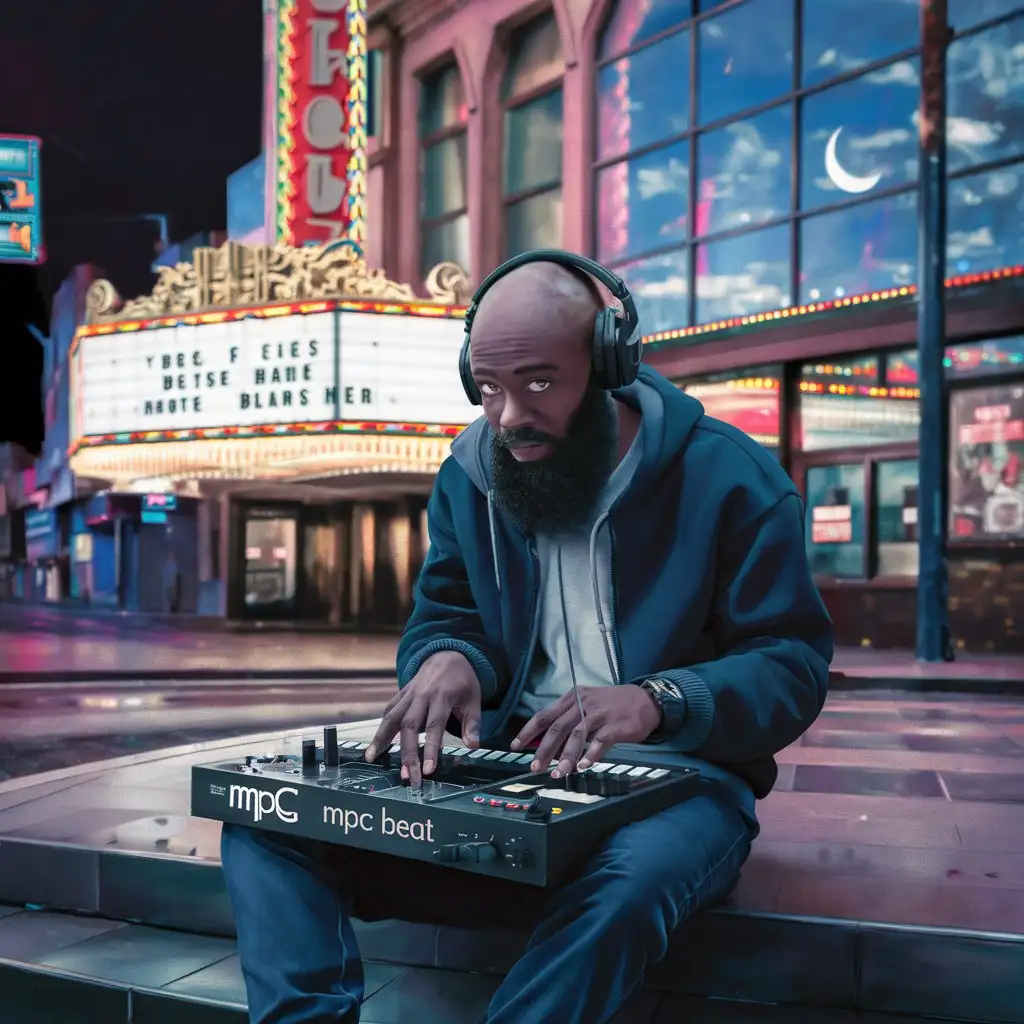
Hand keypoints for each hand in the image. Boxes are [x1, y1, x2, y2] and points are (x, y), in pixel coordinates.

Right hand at [365, 650, 481, 787]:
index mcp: (441, 696)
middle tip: (407, 777)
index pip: (434, 726)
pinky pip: (390, 709)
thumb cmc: (463, 680)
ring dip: (381, 738)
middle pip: (410, 726)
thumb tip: (473, 746)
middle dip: (407, 754)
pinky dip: (382, 726)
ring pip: (392, 717)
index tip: (427, 770)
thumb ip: (472, 723)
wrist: (448, 654)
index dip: (430, 749)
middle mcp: (421, 695)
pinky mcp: (401, 693)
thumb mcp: (474, 698)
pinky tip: (376, 742)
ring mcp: (409, 694)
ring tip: (371, 758)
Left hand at [511, 685, 661, 778]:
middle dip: (544, 749)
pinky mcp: (615, 725)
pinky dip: (590, 754)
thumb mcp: (588, 704)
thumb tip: (548, 745)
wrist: (646, 700)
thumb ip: (569, 720)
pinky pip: (600, 741)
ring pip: (577, 735)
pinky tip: (584, 766)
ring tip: (558, 773)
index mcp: (573, 698)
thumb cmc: (613, 705)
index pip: (545, 715)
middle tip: (535, 767)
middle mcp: (583, 703)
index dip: (528, 731)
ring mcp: (600, 713)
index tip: (515, 746)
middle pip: (558, 727)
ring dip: (566, 757)